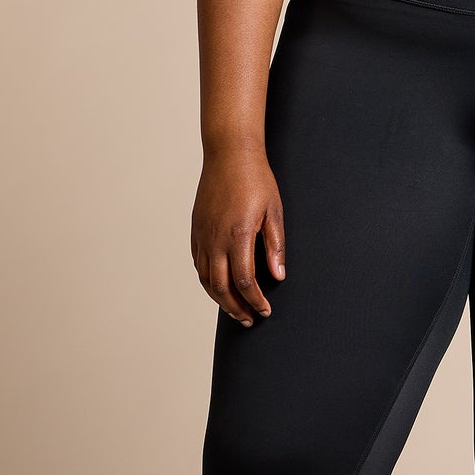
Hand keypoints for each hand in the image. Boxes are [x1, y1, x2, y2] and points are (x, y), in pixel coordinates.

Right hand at [191, 149, 285, 325]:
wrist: (229, 154)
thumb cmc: (256, 180)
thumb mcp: (274, 211)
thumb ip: (276, 246)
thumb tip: (278, 276)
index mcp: (238, 235)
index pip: (244, 281)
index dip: (255, 301)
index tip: (264, 311)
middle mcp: (215, 239)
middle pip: (221, 287)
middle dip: (236, 308)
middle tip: (249, 320)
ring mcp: (202, 235)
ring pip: (205, 279)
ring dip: (220, 299)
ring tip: (234, 310)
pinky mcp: (196, 230)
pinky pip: (197, 263)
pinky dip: (207, 281)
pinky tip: (218, 287)